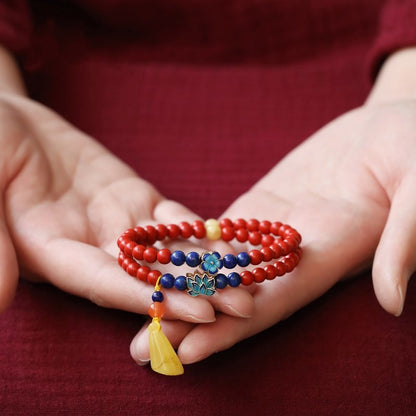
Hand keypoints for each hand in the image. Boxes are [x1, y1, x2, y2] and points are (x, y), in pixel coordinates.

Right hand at [0, 92, 254, 322]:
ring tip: (248, 277)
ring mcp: (115, 222)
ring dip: (206, 265)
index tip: (196, 312)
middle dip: (194, 292)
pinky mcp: (133, 198)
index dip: (150, 299)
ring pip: (165, 250)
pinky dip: (198, 229)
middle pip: (147, 277)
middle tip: (242, 306)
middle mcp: (88, 247)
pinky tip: (230, 238)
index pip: (106, 285)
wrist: (6, 116)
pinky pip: (169, 218)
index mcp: (48, 252)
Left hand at [131, 97, 415, 363]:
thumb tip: (392, 302)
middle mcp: (297, 252)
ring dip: (179, 285)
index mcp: (333, 255)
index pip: (275, 304)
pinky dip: (187, 240)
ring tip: (133, 305)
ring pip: (219, 263)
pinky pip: (220, 227)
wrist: (395, 127)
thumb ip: (406, 242)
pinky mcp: (262, 204)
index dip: (232, 330)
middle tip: (139, 349)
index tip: (188, 353)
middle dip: (189, 322)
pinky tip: (152, 252)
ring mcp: (275, 228)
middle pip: (235, 295)